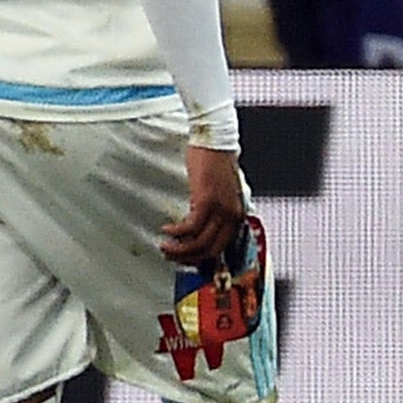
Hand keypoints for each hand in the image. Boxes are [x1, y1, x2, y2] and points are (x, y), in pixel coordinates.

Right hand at [161, 145, 243, 263]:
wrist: (215, 141)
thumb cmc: (216, 163)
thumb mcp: (221, 193)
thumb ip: (216, 212)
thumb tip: (200, 229)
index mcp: (237, 215)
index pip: (221, 248)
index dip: (201, 258)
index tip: (185, 260)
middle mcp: (232, 215)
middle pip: (211, 251)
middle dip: (188, 258)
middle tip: (171, 256)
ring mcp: (220, 209)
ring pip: (199, 243)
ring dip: (179, 249)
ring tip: (165, 245)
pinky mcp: (206, 201)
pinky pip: (190, 227)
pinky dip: (176, 232)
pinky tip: (167, 229)